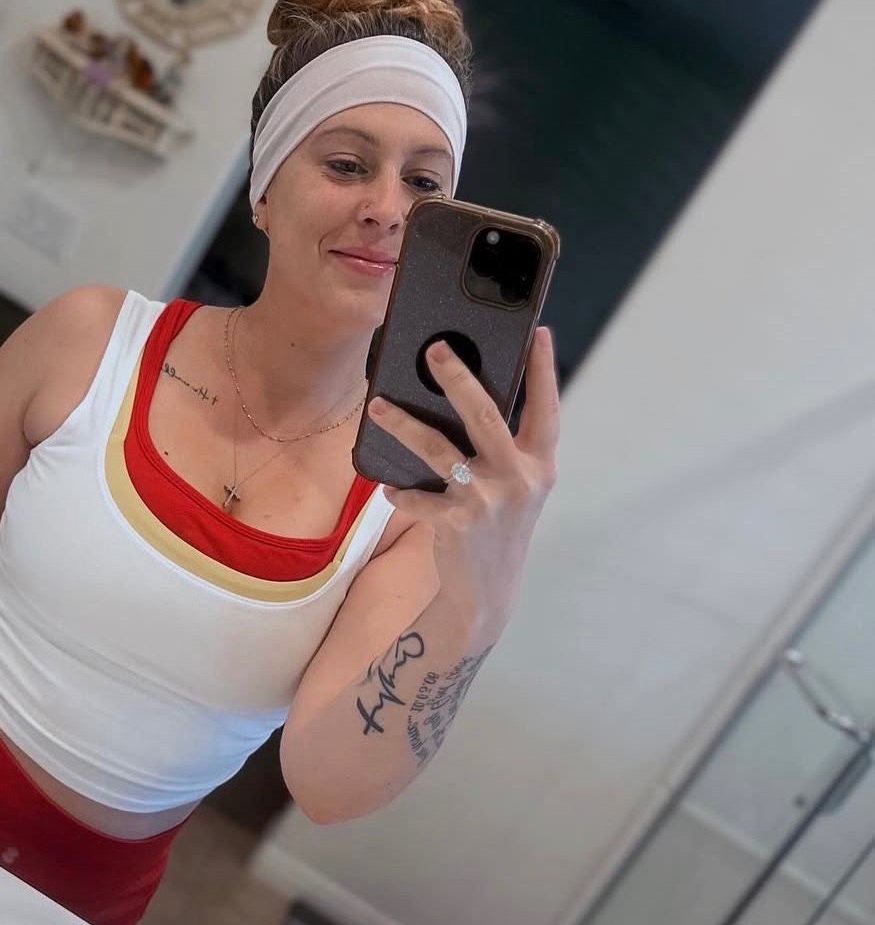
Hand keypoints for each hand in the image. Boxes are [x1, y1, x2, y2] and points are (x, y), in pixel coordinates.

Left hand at [365, 328, 558, 636]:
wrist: (488, 591)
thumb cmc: (498, 524)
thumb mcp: (516, 486)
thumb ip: (503, 449)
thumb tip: (462, 398)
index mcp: (538, 464)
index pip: (546, 409)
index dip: (543, 371)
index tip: (538, 333)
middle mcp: (519, 478)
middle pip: (485, 415)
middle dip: (458, 378)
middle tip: (435, 349)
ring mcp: (488, 500)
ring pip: (440, 450)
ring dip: (405, 426)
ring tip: (378, 407)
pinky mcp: (458, 522)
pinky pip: (419, 497)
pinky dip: (402, 492)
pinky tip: (391, 489)